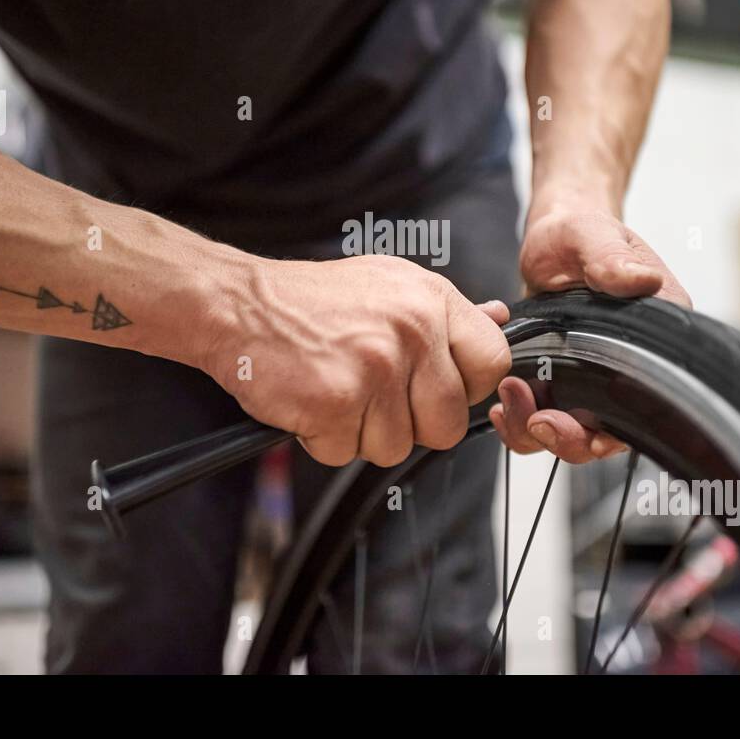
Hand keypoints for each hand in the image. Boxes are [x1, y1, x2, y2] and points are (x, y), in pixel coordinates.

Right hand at [206, 254, 512, 467]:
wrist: (238, 303)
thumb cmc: (312, 300)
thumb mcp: (390, 285)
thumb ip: (447, 313)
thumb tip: (501, 322)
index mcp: (431, 299)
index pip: (492, 362)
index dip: (468, 389)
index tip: (437, 388)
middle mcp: (411, 330)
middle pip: (448, 423)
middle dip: (411, 425)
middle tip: (372, 398)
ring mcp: (375, 367)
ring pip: (396, 447)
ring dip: (360, 434)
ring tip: (336, 391)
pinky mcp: (336, 401)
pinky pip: (345, 453)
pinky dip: (323, 439)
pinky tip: (310, 401)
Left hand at [490, 203, 690, 463]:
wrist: (553, 235)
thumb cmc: (581, 232)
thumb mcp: (594, 236)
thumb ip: (611, 259)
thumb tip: (638, 279)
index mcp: (657, 335)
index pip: (650, 401)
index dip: (611, 425)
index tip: (567, 416)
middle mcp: (632, 366)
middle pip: (610, 432)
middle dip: (568, 438)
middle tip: (533, 418)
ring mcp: (596, 378)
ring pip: (576, 433)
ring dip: (538, 432)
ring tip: (507, 404)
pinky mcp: (564, 380)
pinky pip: (548, 418)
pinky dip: (522, 422)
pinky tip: (501, 406)